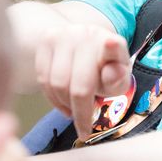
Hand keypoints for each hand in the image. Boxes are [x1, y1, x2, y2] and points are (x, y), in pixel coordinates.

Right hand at [35, 24, 131, 138]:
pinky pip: (43, 78)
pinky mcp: (47, 39)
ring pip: (57, 84)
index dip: (111, 46)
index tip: (110, 44)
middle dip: (81, 112)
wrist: (85, 47)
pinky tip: (62, 101)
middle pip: (79, 85)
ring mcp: (66, 34)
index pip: (114, 46)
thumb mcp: (118, 79)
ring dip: (64, 105)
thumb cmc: (105, 69)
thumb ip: (118, 80)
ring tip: (74, 111)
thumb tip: (113, 73)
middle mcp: (89, 34)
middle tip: (83, 126)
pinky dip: (52, 97)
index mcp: (114, 44)